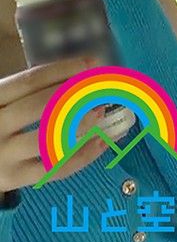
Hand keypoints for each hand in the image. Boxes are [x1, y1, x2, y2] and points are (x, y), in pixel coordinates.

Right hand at [0, 57, 108, 192]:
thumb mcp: (6, 101)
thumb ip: (32, 90)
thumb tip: (84, 73)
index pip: (30, 81)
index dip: (64, 70)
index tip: (92, 63)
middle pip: (41, 106)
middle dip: (76, 95)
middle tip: (102, 88)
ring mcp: (3, 154)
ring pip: (49, 138)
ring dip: (81, 123)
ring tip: (101, 112)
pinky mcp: (14, 178)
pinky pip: (55, 168)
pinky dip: (83, 156)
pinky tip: (101, 142)